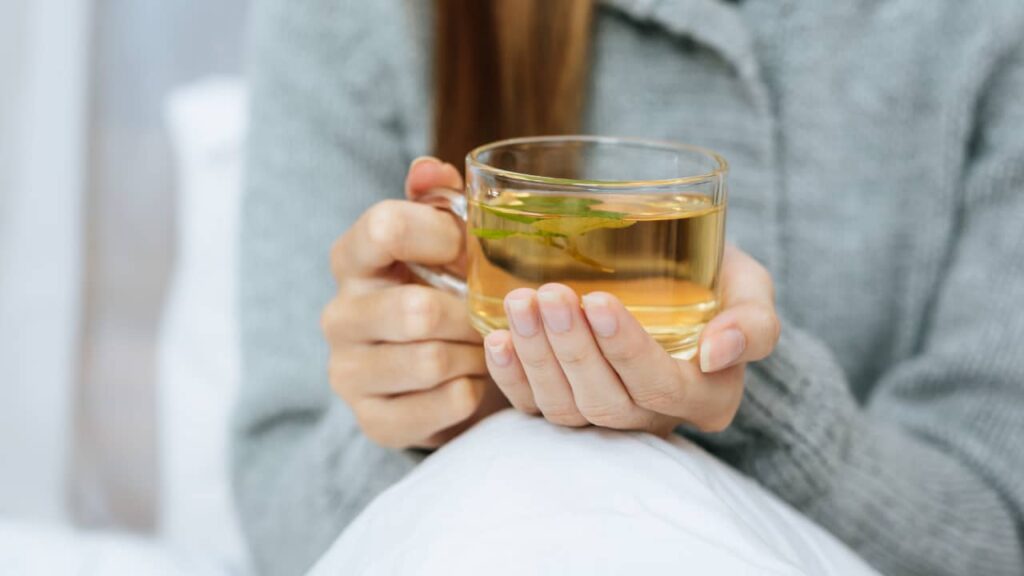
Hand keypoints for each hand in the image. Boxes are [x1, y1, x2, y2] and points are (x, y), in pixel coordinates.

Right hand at [322, 157, 506, 448]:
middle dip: (468, 314)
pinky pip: (444, 404)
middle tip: (489, 314)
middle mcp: (339, 315)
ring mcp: (349, 372)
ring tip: (483, 346)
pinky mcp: (373, 420)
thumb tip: (431, 168)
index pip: (385, 227)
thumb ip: (437, 200)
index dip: (442, 236)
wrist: (425, 377)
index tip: (470, 250)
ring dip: (475, 354)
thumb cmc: (437, 291)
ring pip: (433, 362)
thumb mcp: (438, 243)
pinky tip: (472, 380)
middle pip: (415, 311)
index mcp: (352, 259)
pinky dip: (473, 391)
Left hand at [482, 245, 779, 434]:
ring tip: (520, 304)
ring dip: (538, 357)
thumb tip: (718, 352)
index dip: (628, 350)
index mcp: (707, 396)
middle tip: (550, 295)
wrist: (676, 274)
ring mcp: (605, 414)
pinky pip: (533, 408)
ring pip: (566, 407)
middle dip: (574, 350)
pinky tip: (497, 339)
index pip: (663, 386)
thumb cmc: (716, 278)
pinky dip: (511, 377)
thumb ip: (753, 322)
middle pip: (607, 402)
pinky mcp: (565, 404)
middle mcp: (654, 416)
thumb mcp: (751, 289)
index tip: (600, 301)